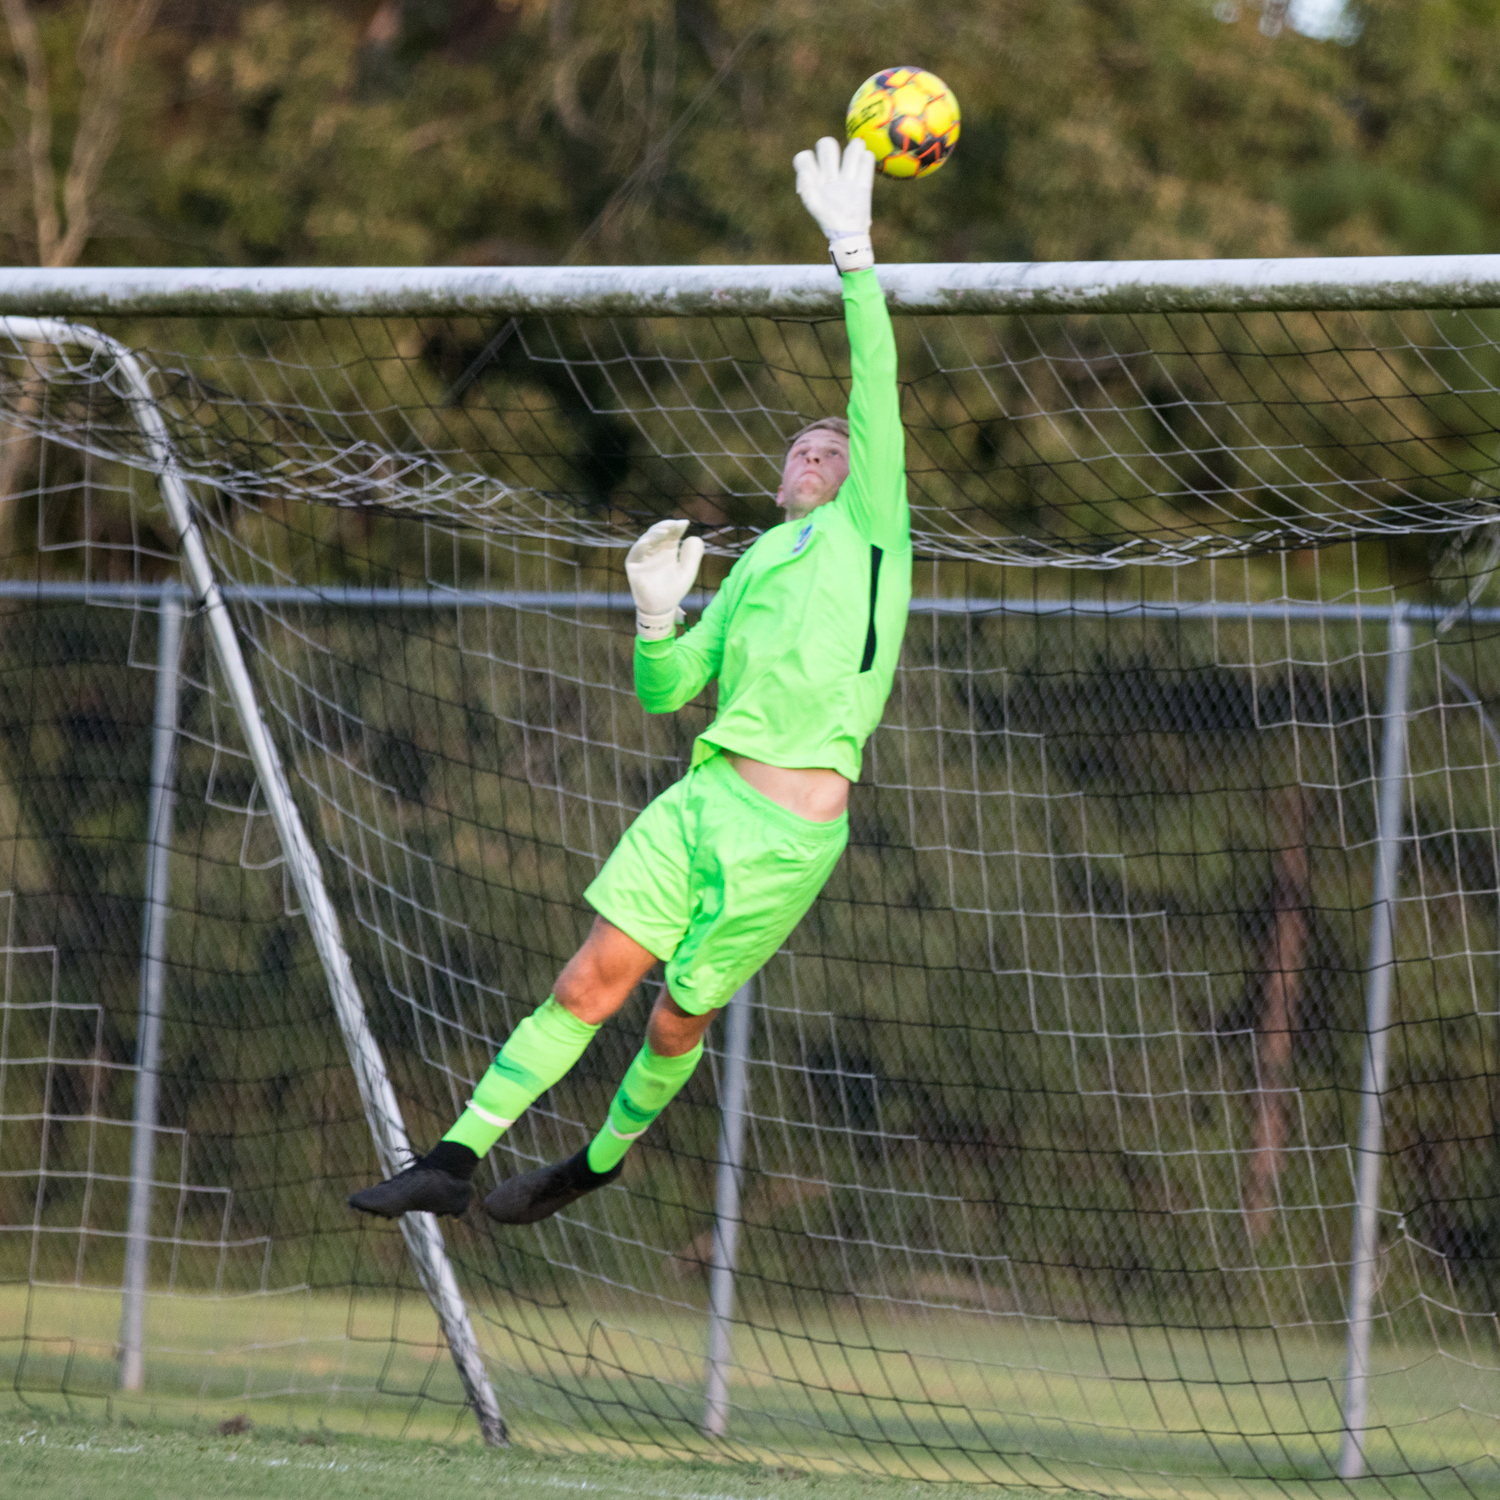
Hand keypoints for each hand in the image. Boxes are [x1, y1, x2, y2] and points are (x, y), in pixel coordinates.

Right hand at [626, 519, 702, 639]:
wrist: (661, 608)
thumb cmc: (674, 590)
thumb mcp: (687, 572)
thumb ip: (693, 556)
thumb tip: (695, 537)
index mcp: (668, 550)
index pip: (672, 534)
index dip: (677, 527)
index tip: (684, 523)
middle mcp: (655, 550)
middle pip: (659, 532)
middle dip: (666, 526)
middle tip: (674, 524)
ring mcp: (643, 556)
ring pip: (647, 539)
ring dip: (655, 533)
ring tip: (665, 530)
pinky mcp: (633, 564)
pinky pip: (635, 552)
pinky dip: (641, 546)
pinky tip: (648, 541)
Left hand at [793, 136, 874, 272]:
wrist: (850, 235)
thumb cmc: (829, 221)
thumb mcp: (814, 205)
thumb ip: (807, 187)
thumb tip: (805, 171)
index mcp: (815, 181)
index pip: (804, 158)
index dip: (807, 159)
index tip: (813, 172)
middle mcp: (830, 176)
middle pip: (827, 145)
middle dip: (829, 149)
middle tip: (834, 166)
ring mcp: (847, 178)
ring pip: (851, 148)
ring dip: (854, 149)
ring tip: (855, 160)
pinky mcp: (863, 184)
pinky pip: (867, 160)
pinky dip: (866, 159)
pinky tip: (864, 167)